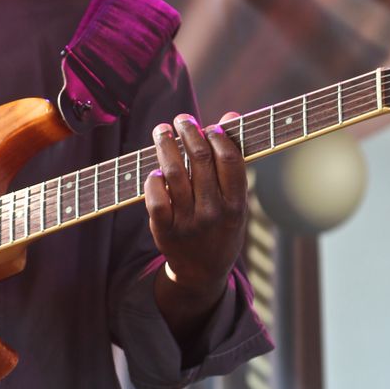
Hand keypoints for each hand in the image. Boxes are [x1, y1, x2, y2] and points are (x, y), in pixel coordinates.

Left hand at [143, 113, 247, 301]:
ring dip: (166, 146)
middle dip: (189, 133)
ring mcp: (188, 224)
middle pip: (200, 161)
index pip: (229, 161)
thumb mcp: (235, 201)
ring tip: (163, 131)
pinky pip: (156, 198)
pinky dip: (153, 180)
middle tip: (182, 119)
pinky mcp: (164, 232)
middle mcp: (213, 214)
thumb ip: (232, 160)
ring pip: (174, 174)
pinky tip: (155, 170)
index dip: (218, 137)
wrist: (202, 273)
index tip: (210, 126)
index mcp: (236, 206)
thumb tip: (230, 116)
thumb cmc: (221, 227)